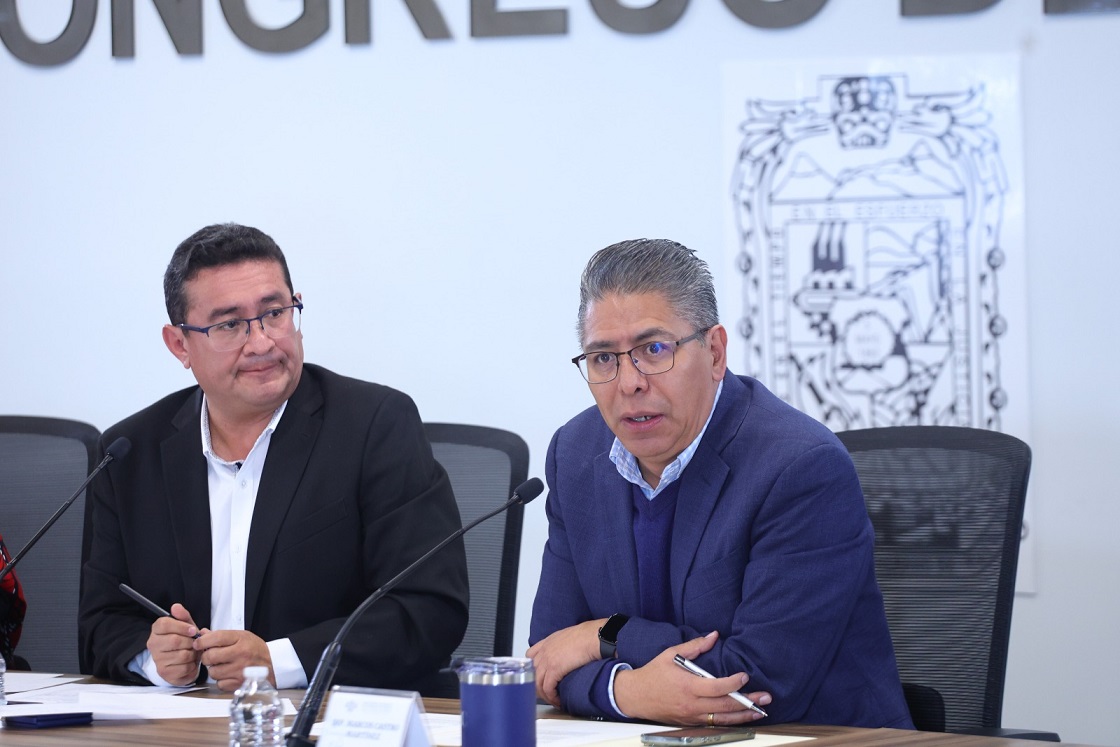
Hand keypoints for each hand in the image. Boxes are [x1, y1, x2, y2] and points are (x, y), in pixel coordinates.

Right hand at [147, 603, 203, 685]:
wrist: (183, 662)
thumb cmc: (185, 641)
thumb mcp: (186, 626)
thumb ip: (183, 616)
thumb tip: (176, 606)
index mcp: (156, 630)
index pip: (165, 624)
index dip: (182, 627)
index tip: (193, 630)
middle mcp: (153, 644)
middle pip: (175, 640)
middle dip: (191, 642)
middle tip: (195, 643)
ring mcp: (157, 660)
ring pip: (182, 655)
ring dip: (193, 654)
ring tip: (193, 653)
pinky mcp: (164, 673)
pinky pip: (184, 668)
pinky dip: (192, 665)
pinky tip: (190, 663)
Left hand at [194, 629, 273, 690]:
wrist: (272, 665)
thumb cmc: (255, 649)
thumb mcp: (241, 636)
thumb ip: (221, 636)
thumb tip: (202, 634)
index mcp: (241, 639)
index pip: (215, 637)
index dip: (202, 641)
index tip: (198, 644)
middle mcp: (240, 654)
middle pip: (210, 656)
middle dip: (207, 657)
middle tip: (211, 656)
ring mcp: (239, 670)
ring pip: (212, 672)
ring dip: (214, 669)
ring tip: (222, 666)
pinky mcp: (239, 683)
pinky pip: (219, 684)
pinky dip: (221, 681)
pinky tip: (228, 675)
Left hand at [526, 618, 605, 707]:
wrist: (593, 637)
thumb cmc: (587, 636)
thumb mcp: (569, 637)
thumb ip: (562, 645)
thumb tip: (566, 655)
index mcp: (548, 642)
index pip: (530, 655)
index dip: (532, 668)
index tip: (538, 677)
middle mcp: (544, 651)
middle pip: (531, 672)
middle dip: (537, 685)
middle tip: (546, 694)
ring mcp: (547, 660)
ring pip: (537, 683)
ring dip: (545, 695)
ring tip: (553, 701)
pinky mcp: (554, 669)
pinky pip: (547, 688)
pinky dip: (552, 697)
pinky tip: (558, 700)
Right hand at [613, 631, 771, 725]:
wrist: (635, 697)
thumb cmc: (653, 674)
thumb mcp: (671, 654)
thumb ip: (694, 646)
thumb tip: (713, 635)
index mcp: (688, 686)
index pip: (717, 687)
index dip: (734, 683)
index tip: (745, 676)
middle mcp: (692, 704)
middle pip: (725, 706)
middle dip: (748, 702)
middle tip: (766, 697)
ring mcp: (692, 716)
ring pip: (723, 719)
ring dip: (744, 715)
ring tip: (760, 711)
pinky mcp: (691, 722)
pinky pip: (714, 724)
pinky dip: (730, 721)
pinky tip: (742, 718)